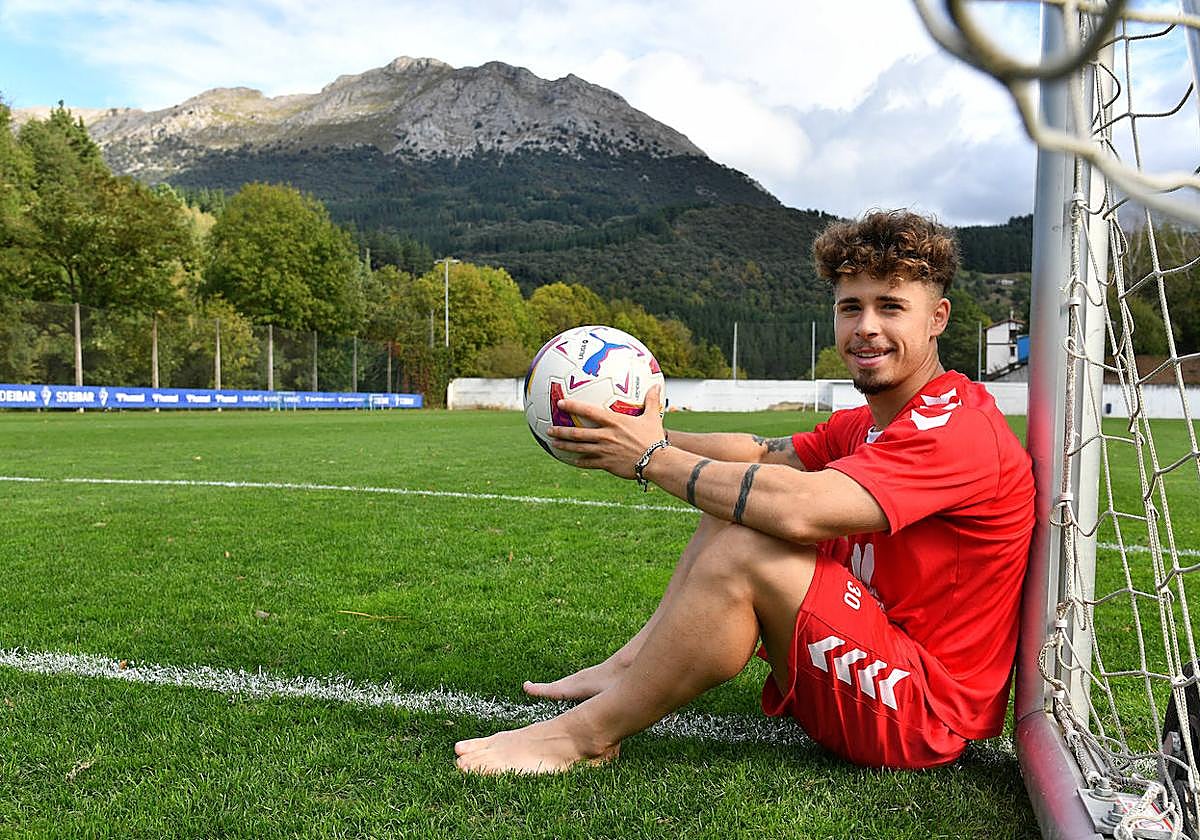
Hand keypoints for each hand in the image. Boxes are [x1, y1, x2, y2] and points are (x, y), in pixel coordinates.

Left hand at [547, 385, 665, 478]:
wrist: (657, 461)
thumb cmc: (654, 438)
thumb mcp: (652, 417)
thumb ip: (651, 400)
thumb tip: (657, 385)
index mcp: (614, 422)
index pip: (589, 412)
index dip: (573, 406)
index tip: (560, 403)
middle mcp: (605, 436)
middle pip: (578, 433)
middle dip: (561, 430)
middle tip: (549, 429)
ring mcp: (604, 451)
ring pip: (579, 448)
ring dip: (564, 445)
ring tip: (553, 443)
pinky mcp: (606, 464)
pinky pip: (588, 463)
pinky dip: (578, 462)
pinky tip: (571, 461)